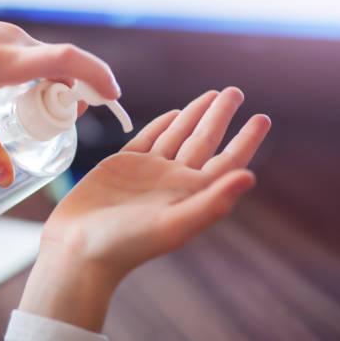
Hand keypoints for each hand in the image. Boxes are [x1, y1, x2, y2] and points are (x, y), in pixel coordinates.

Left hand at [0, 0, 118, 186]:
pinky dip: (38, 80)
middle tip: (60, 126)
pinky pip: (32, 59)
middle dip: (76, 94)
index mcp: (9, 58)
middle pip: (65, 65)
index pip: (66, 60)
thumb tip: (4, 179)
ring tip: (34, 118)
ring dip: (53, 88)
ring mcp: (8, 37)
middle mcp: (16, 42)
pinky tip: (16, 100)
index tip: (113, 98)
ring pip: (48, 63)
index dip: (96, 77)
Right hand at [19, 87, 270, 331]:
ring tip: (211, 95)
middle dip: (220, 116)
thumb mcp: (173, 225)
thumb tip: (250, 177)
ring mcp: (147, 172)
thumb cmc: (125, 244)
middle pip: (204, 140)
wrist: (78, 249)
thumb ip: (211, 202)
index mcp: (190, 194)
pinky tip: (172, 113)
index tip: (261, 118)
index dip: (245, 140)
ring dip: (194, 114)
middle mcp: (172, 180)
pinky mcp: (121, 166)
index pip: (226, 162)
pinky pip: (147, 138)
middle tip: (235, 91)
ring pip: (177, 135)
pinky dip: (161, 124)